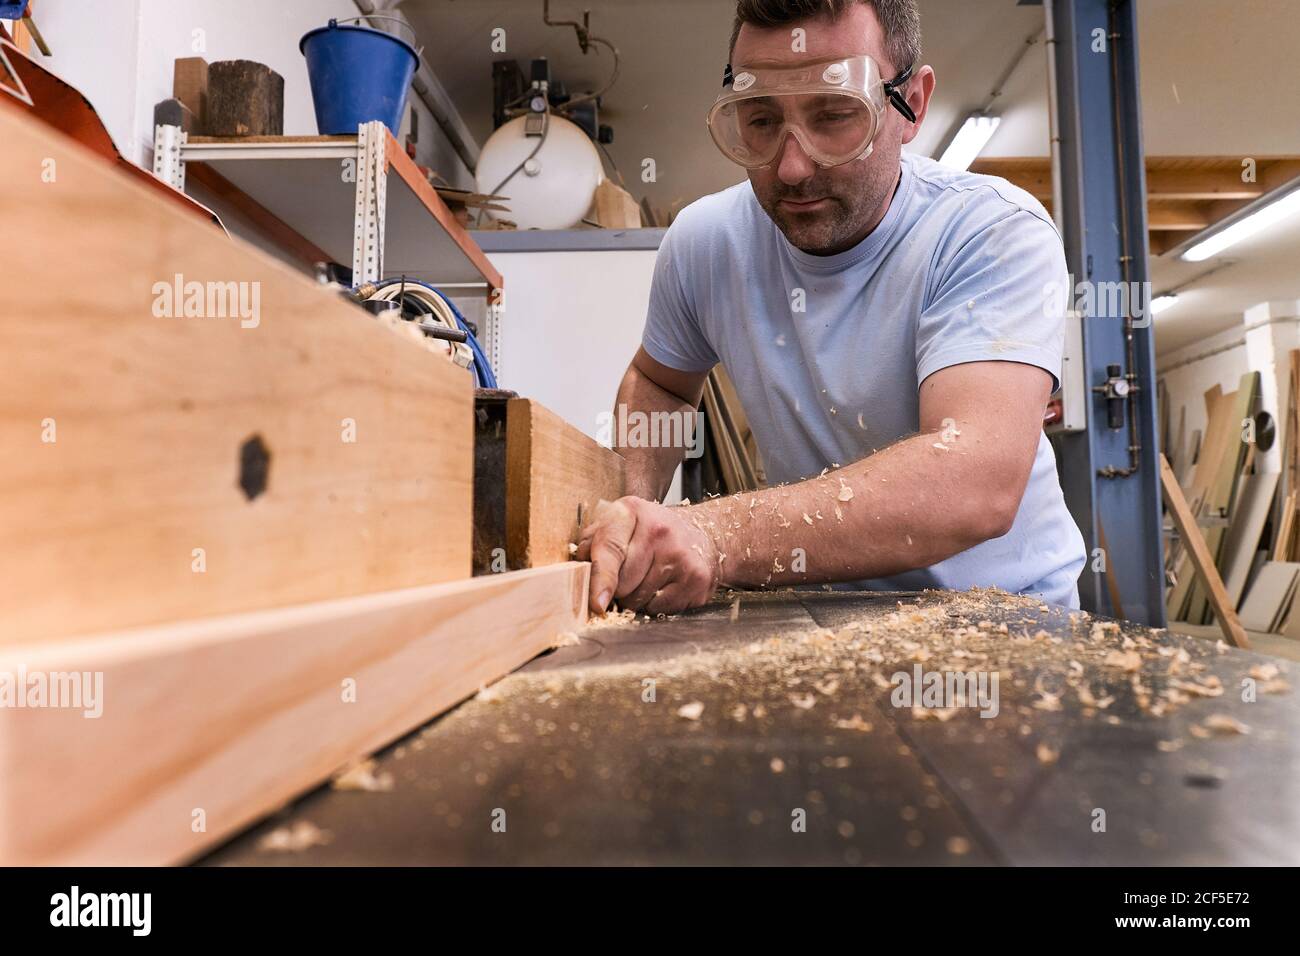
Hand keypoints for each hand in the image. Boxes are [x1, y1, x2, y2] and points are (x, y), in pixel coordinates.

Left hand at [575, 496, 720, 615]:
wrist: (703, 534)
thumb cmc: (652, 532)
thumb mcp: (620, 523)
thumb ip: (593, 541)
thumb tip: (579, 568)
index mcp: (632, 512)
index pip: (610, 549)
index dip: (601, 579)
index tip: (597, 603)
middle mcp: (660, 531)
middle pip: (623, 583)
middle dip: (618, 588)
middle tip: (629, 574)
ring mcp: (681, 555)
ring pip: (639, 600)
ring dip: (636, 598)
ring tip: (648, 577)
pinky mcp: (697, 578)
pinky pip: (660, 608)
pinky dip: (656, 604)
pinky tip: (665, 585)